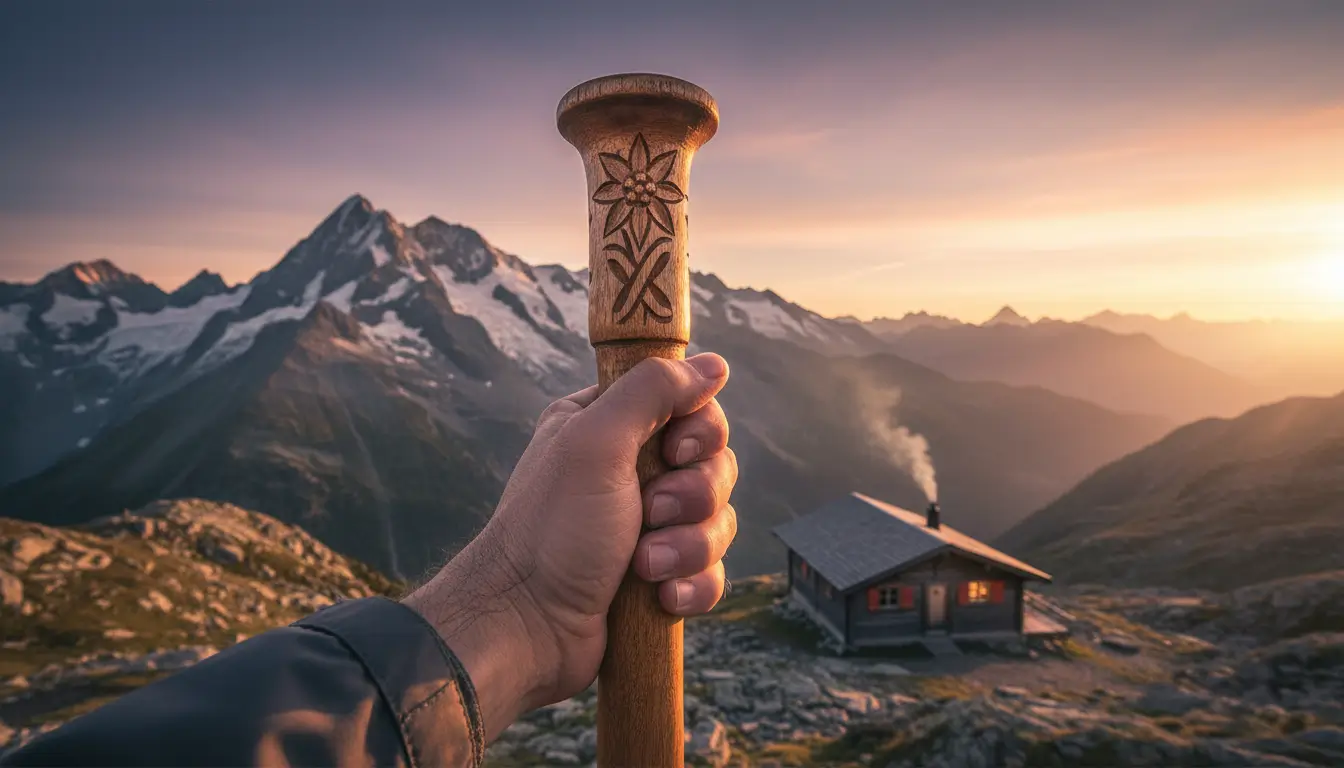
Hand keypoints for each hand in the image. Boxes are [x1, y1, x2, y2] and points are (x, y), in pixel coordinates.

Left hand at [402, 354, 735, 739]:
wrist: (527, 627)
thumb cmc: (551, 530)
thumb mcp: (596, 440)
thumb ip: (653, 390)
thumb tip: (713, 365)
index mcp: (609, 426)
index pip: (691, 406)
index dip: (698, 432)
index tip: (674, 453)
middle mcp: (629, 470)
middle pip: (714, 464)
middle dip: (693, 497)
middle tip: (649, 512)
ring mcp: (646, 526)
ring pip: (718, 520)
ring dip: (688, 546)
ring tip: (644, 566)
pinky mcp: (659, 575)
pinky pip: (710, 570)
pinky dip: (692, 585)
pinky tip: (661, 598)